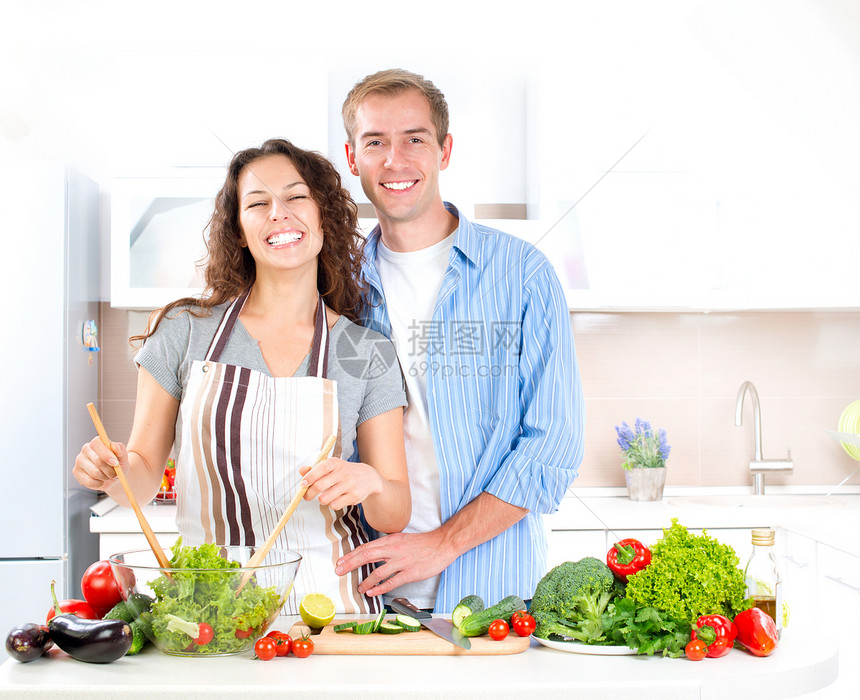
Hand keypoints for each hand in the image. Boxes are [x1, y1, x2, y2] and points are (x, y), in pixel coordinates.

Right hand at [73, 436, 127, 490]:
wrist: (114, 476)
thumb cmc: (118, 464)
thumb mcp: (123, 456)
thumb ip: (121, 449)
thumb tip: (114, 446)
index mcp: (96, 442)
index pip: (96, 444)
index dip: (106, 454)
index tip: (115, 463)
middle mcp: (86, 450)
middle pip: (98, 460)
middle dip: (110, 469)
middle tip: (115, 473)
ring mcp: (79, 461)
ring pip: (94, 472)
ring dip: (105, 477)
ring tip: (108, 475)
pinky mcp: (76, 472)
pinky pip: (89, 481)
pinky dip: (99, 483)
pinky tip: (101, 480)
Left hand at [299, 458, 382, 510]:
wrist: (368, 477)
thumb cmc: (344, 471)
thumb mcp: (332, 466)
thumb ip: (315, 468)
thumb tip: (301, 470)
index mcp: (336, 463)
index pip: (321, 468)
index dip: (310, 476)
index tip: (302, 484)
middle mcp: (343, 473)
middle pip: (319, 486)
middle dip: (309, 493)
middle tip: (306, 496)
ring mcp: (349, 485)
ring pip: (325, 498)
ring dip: (321, 499)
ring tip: (325, 496)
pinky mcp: (354, 496)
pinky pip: (334, 505)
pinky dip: (332, 504)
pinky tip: (336, 498)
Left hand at [334, 530, 456, 596]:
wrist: (442, 544)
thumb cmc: (422, 543)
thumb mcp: (401, 539)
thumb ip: (387, 545)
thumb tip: (373, 552)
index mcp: (390, 540)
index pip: (366, 547)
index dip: (351, 555)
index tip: (341, 561)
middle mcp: (393, 549)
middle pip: (366, 556)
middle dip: (350, 564)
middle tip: (338, 571)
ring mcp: (402, 561)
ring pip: (377, 571)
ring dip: (365, 581)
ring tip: (358, 588)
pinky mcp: (410, 572)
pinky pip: (391, 582)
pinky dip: (380, 588)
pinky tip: (372, 592)